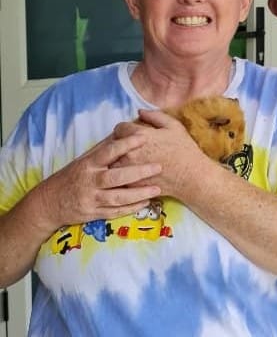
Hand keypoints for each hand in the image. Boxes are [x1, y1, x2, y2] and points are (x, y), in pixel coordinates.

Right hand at [38, 133, 161, 231]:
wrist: (49, 203)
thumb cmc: (73, 176)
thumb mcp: (84, 160)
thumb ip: (103, 149)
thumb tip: (124, 131)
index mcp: (88, 164)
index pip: (108, 152)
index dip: (126, 144)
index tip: (144, 138)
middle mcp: (90, 181)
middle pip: (116, 177)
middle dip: (138, 172)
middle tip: (159, 167)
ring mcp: (91, 199)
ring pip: (118, 197)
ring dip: (139, 194)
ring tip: (157, 189)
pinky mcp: (93, 213)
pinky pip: (115, 212)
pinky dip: (131, 208)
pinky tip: (146, 203)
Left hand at [112, 109, 211, 198]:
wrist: (192, 176)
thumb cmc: (184, 150)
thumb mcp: (174, 126)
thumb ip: (155, 116)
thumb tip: (139, 111)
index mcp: (139, 136)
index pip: (119, 128)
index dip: (126, 129)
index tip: (132, 133)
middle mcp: (129, 153)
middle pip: (112, 146)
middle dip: (119, 144)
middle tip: (130, 147)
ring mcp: (129, 171)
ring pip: (111, 163)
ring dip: (117, 160)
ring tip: (129, 161)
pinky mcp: (131, 185)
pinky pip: (119, 179)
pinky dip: (122, 176)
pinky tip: (132, 174)